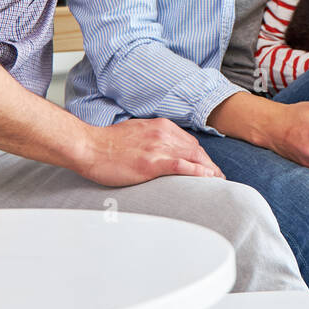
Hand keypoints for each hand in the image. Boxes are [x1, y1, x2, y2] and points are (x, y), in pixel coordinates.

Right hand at [80, 118, 224, 185]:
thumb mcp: (136, 132)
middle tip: (219, 178)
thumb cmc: (108, 143)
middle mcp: (163, 134)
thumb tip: (162, 149)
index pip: (190, 142)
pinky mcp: (152, 162)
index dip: (202, 156)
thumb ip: (153, 138)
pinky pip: (182, 166)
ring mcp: (158, 147)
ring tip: (218, 182)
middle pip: (196, 149)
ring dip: (209, 170)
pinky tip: (207, 178)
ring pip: (193, 157)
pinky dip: (198, 172)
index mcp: (161, 126)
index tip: (208, 167)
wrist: (89, 147)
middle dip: (210, 164)